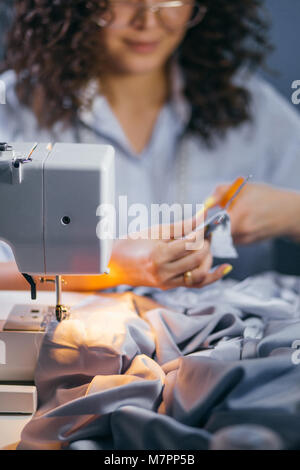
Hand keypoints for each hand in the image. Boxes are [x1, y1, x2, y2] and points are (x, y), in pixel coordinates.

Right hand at [110, 217, 231, 289]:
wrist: (113, 264)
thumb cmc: (131, 243)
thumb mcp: (155, 230)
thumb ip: (181, 226)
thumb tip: (202, 216)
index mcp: (158, 255)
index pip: (190, 243)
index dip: (201, 232)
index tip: (206, 223)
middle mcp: (164, 272)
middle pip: (197, 257)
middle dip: (206, 243)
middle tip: (207, 232)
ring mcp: (167, 282)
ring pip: (200, 273)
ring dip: (209, 257)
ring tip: (207, 244)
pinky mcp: (170, 286)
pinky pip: (196, 284)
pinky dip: (212, 277)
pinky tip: (225, 268)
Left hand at [210, 182, 299, 243]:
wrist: (289, 213)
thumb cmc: (266, 197)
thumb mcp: (243, 187)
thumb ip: (221, 192)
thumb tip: (206, 202)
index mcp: (239, 214)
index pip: (212, 225)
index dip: (203, 223)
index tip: (198, 218)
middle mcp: (242, 230)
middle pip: (215, 233)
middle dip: (209, 226)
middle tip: (204, 221)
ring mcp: (246, 239)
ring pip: (222, 237)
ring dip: (218, 230)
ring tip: (220, 219)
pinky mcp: (249, 243)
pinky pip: (231, 239)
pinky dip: (228, 233)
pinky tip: (233, 223)